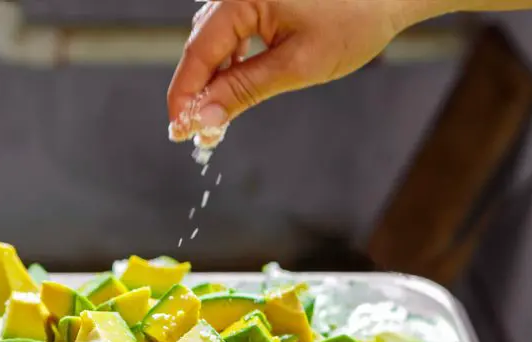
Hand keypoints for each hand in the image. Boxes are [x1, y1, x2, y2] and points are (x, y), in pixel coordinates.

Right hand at [167, 0, 531, 143]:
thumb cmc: (353, 22)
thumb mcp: (296, 65)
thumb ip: (243, 91)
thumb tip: (203, 120)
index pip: (197, 53)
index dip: (183, 97)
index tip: (178, 133)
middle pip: (200, 49)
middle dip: (197, 95)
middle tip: (198, 139)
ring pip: (213, 44)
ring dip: (212, 84)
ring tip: (215, 124)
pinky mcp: (257, 1)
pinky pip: (230, 36)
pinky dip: (228, 67)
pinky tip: (230, 93)